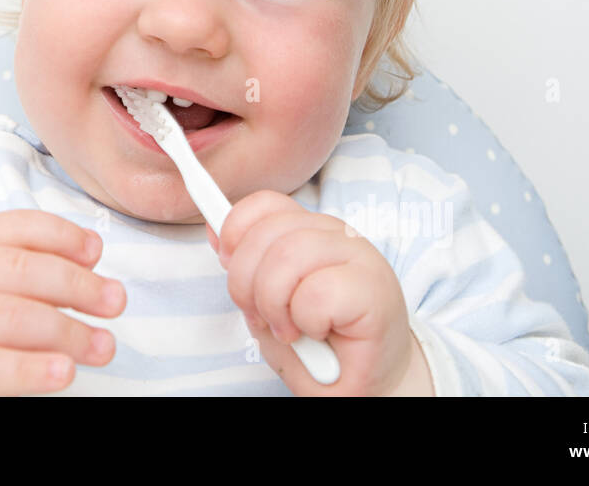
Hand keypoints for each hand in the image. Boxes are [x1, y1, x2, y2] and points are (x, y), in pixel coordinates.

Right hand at [0, 209, 125, 395]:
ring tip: (104, 347)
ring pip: (11, 316)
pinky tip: (64, 371)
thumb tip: (92, 260)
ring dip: (68, 331)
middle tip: (116, 302)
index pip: (13, 227)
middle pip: (19, 269)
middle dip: (76, 284)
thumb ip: (34, 274)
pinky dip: (32, 369)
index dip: (59, 233)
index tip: (97, 252)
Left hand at [209, 190, 426, 395]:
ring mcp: (360, 256)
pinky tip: (321, 332)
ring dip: (275, 305)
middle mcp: (336, 234)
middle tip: (262, 317)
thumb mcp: (267, 301)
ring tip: (291, 330)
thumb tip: (214, 228)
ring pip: (287, 256)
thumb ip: (246, 264)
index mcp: (310, 230)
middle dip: (246, 283)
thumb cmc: (319, 345)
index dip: (235, 231)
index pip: (265, 204)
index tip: (227, 264)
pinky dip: (307, 322)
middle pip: (267, 232)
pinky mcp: (374, 289)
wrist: (366, 384)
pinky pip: (316, 293)